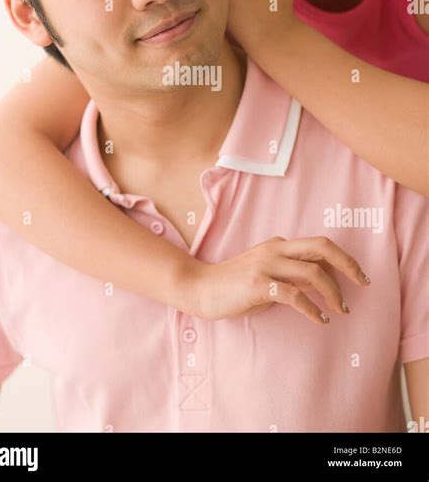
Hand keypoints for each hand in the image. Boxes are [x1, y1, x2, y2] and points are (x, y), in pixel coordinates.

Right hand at [191, 235, 370, 322]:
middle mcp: (275, 249)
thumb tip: (323, 283)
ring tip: (341, 310)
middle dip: (348, 264)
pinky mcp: (257, 284)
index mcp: (279, 245)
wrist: (201, 288)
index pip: (319, 246)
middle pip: (321, 247)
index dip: (343, 260)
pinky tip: (320, 319)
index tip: (358, 277)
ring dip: (333, 293)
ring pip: (312, 272)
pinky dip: (312, 309)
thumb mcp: (267, 275)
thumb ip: (292, 275)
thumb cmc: (235, 286)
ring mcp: (266, 265)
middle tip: (363, 284)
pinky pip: (294, 295)